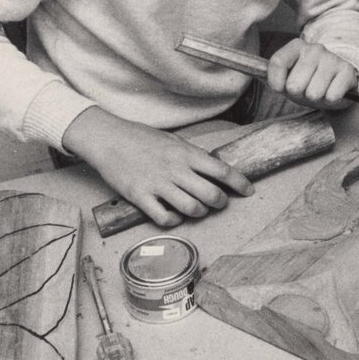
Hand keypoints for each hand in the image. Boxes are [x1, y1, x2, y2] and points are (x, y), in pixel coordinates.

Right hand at [62, 106, 254, 226]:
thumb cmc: (142, 138)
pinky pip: (164, 218)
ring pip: (191, 209)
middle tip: (221, 203)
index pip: (223, 171)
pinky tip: (175, 216)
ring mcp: (158, 185)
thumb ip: (193, 156)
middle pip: (211, 194)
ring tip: (199, 210)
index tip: (249, 191)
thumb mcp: (174, 141)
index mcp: (187, 153)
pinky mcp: (140, 197)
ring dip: (200, 213)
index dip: (240, 183)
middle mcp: (176, 170)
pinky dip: (175, 221)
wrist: (109, 139)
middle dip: (221, 203)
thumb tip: (213, 168)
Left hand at [265, 38, 357, 109]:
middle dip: (299, 93)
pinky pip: (331, 96)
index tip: (280, 89)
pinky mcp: (347, 71)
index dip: (276, 82)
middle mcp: (315, 49)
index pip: (277, 62)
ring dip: (316, 97)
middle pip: (294, 84)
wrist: (340, 80)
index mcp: (297, 46)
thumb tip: (252, 72)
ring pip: (313, 92)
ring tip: (320, 90)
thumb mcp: (289, 77)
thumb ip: (273, 75)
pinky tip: (333, 91)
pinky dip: (331, 99)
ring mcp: (332, 59)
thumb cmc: (309, 80)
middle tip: (307, 89)